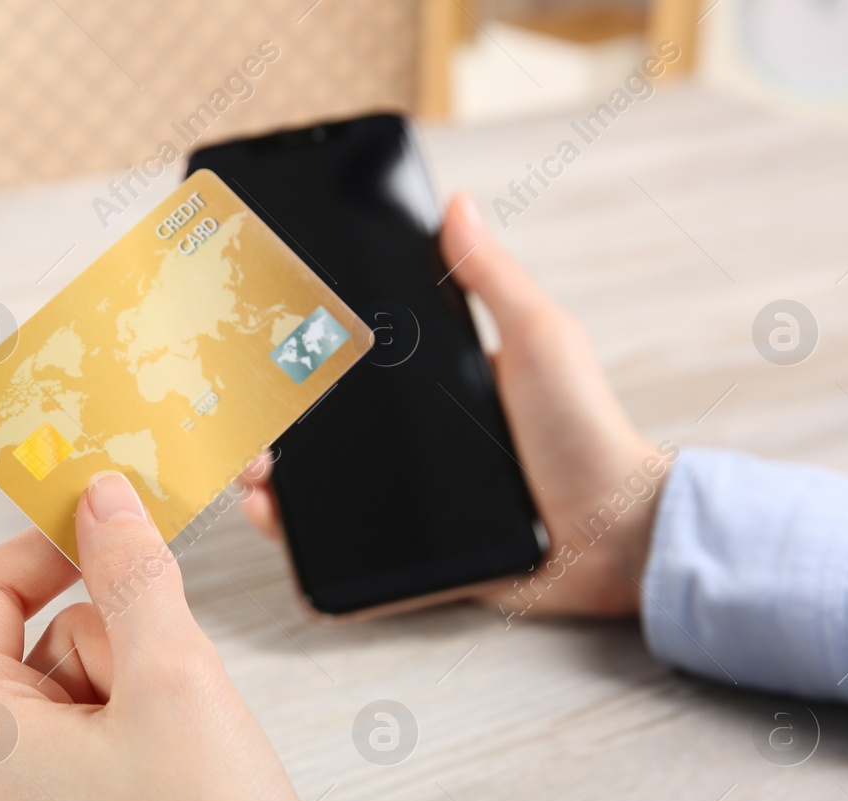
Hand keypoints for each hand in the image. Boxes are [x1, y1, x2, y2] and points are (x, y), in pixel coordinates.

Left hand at [0, 472, 330, 800]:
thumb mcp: (176, 678)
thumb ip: (131, 571)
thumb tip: (100, 495)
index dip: (51, 547)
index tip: (117, 537)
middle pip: (30, 654)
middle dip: (111, 651)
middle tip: (177, 695)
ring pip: (60, 715)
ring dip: (126, 709)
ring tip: (183, 766)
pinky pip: (71, 776)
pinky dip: (125, 764)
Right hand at [238, 191, 672, 618]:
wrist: (612, 534)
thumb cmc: (587, 431)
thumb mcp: (539, 338)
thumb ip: (495, 278)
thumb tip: (459, 203)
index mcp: (437, 386)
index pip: (356, 363)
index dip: (304, 353)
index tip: (260, 337)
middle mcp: (414, 441)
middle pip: (322, 424)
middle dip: (270, 416)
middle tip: (235, 408)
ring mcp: (405, 496)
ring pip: (318, 484)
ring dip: (270, 475)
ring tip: (246, 465)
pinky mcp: (406, 551)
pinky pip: (339, 544)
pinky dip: (295, 533)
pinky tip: (268, 514)